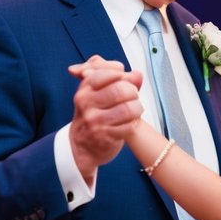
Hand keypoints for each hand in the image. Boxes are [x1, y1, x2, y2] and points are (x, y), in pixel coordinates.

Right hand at [68, 56, 143, 180]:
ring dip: (137, 108)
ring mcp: (95, 121)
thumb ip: (116, 76)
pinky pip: (130, 126)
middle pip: (121, 90)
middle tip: (132, 97)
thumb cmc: (93, 114)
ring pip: (128, 109)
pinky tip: (130, 122)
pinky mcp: (105, 136)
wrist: (82, 145)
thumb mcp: (96, 91)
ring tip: (134, 110)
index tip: (125, 81)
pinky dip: (134, 123)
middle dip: (133, 92)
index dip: (122, 75)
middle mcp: (87, 104)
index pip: (106, 74)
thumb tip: (138, 74)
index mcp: (85, 89)